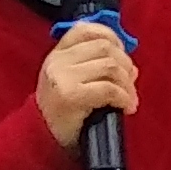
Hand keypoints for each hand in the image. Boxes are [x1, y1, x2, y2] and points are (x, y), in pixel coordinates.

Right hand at [35, 21, 137, 150]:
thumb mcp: (70, 81)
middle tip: (130, 83)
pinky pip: (109, 89)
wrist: (40, 139)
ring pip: (110, 67)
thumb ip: (93, 66)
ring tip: (129, 99)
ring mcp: (63, 77)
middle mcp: (58, 61)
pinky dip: (124, 97)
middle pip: (105, 47)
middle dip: (126, 64)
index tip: (122, 54)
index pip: (86, 29)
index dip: (111, 37)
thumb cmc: (61, 113)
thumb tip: (130, 65)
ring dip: (127, 84)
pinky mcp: (71, 96)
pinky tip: (126, 107)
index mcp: (57, 54)